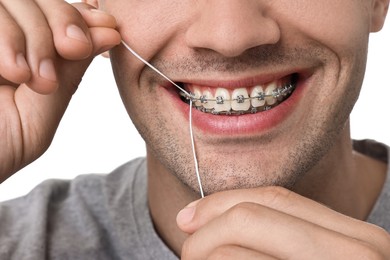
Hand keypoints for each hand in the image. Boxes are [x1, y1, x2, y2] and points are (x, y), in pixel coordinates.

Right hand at [0, 0, 120, 180]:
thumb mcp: (39, 116)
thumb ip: (68, 74)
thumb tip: (108, 33)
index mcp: (21, 55)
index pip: (55, 16)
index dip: (83, 17)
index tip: (109, 30)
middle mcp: (0, 41)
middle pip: (37, 0)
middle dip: (63, 20)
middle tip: (74, 48)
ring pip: (12, 2)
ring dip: (35, 37)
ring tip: (34, 80)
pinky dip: (8, 39)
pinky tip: (14, 73)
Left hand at [177, 187, 389, 258]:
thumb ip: (276, 238)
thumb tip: (196, 219)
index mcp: (356, 241)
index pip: (274, 198)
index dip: (221, 203)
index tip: (188, 218)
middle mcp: (353, 258)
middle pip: (247, 219)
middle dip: (204, 235)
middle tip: (189, 255)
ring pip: (232, 254)